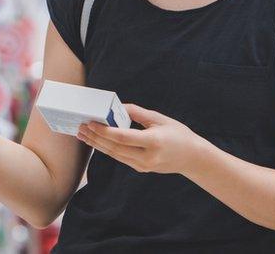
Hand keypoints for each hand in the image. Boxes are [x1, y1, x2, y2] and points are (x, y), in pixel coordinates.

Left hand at [76, 104, 209, 175]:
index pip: (123, 138)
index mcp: (153, 142)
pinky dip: (107, 149)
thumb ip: (138, 113)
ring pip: (115, 155)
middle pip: (115, 148)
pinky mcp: (141, 169)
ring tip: (83, 135)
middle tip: (81, 127)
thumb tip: (118, 106)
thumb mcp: (160, 119)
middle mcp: (147, 157)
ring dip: (97, 145)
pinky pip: (121, 158)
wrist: (193, 158)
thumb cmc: (178, 134)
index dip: (104, 131)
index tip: (91, 123)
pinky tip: (97, 141)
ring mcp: (144, 166)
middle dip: (95, 138)